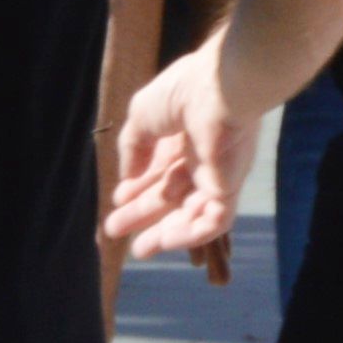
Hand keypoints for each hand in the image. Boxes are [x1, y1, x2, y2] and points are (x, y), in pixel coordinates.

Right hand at [103, 37, 258, 283]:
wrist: (218, 91)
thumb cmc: (180, 95)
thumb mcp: (141, 116)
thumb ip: (133, 147)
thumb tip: (127, 177)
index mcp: (180, 137)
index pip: (158, 170)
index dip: (136, 188)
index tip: (117, 202)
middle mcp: (199, 159)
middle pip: (168, 195)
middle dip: (142, 214)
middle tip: (114, 231)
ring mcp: (216, 175)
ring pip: (190, 214)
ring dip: (165, 233)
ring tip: (140, 251)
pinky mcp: (229, 189)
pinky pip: (214, 221)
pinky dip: (191, 235)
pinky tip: (166, 243)